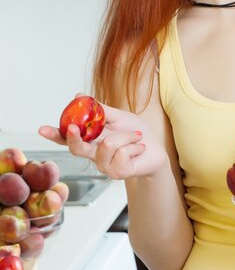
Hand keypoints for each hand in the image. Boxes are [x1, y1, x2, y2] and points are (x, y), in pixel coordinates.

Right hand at [39, 102, 167, 179]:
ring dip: (126, 136)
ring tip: (136, 136)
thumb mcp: (119, 117)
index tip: (42, 128)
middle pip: (76, 149)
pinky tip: (139, 148)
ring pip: (108, 145)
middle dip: (74, 138)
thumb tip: (78, 95)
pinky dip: (134, 145)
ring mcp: (105, 166)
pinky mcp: (118, 173)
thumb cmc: (136, 133)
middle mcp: (94, 154)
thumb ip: (100, 109)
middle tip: (74, 128)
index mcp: (92, 140)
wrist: (156, 149)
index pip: (68, 139)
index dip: (55, 135)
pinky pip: (122, 154)